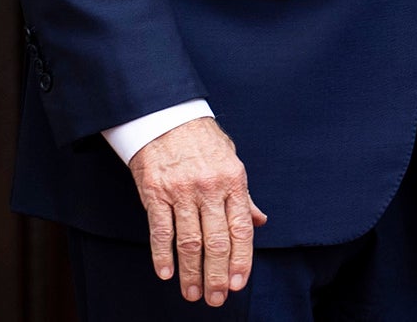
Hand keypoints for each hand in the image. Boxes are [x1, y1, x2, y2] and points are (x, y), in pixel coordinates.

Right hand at [128, 116, 267, 306]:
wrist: (167, 116)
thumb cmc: (203, 140)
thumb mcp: (231, 160)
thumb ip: (244, 196)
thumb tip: (260, 221)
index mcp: (233, 180)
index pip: (240, 229)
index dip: (241, 260)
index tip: (238, 284)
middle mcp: (209, 188)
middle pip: (216, 241)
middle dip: (217, 275)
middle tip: (216, 299)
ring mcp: (181, 191)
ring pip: (188, 242)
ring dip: (190, 272)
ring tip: (192, 294)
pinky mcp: (155, 193)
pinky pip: (160, 230)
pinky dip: (162, 255)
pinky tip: (166, 274)